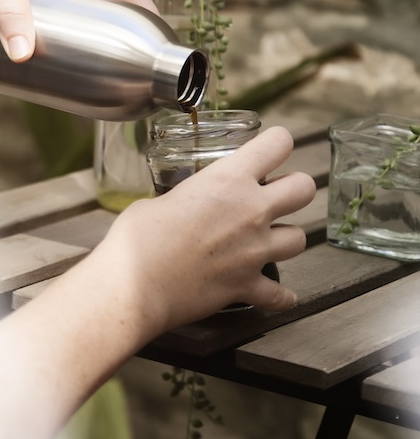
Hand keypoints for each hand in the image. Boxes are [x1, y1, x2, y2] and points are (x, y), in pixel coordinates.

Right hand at [102, 127, 314, 334]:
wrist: (134, 285)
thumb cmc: (137, 239)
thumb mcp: (160, 200)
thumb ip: (184, 198)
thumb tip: (181, 206)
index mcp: (227, 179)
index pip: (277, 144)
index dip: (277, 143)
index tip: (270, 148)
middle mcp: (251, 211)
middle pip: (304, 188)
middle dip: (293, 189)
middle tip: (273, 195)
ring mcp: (254, 251)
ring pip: (300, 239)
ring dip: (286, 238)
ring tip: (268, 240)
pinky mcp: (247, 286)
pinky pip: (280, 294)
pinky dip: (280, 295)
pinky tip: (276, 293)